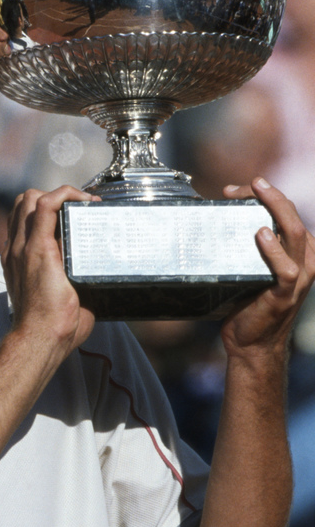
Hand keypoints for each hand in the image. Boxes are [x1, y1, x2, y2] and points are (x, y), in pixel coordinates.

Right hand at [2, 187, 97, 356]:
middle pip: (22, 204)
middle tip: (78, 210)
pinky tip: (82, 199)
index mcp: (18, 260)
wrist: (40, 338)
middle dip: (50, 198)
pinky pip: (45, 204)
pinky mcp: (37, 247)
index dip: (45, 211)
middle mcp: (15, 249)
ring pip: (29, 198)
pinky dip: (64, 194)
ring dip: (57, 194)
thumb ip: (74, 284)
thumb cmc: (51, 328)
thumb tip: (102, 285)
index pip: (22, 221)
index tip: (72, 217)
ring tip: (81, 205)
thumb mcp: (62, 297)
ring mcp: (23, 246)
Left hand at [221, 178, 314, 357]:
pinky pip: (286, 268)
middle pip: (294, 217)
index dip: (267, 196)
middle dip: (272, 195)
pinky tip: (261, 234)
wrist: (252, 344)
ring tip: (258, 193)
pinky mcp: (285, 294)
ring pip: (296, 234)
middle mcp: (306, 262)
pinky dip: (274, 249)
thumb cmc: (248, 304)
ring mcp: (299, 278)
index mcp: (301, 253)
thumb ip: (247, 246)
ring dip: (277, 209)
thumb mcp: (251, 268)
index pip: (289, 214)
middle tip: (253, 182)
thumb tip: (221, 216)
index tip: (237, 190)